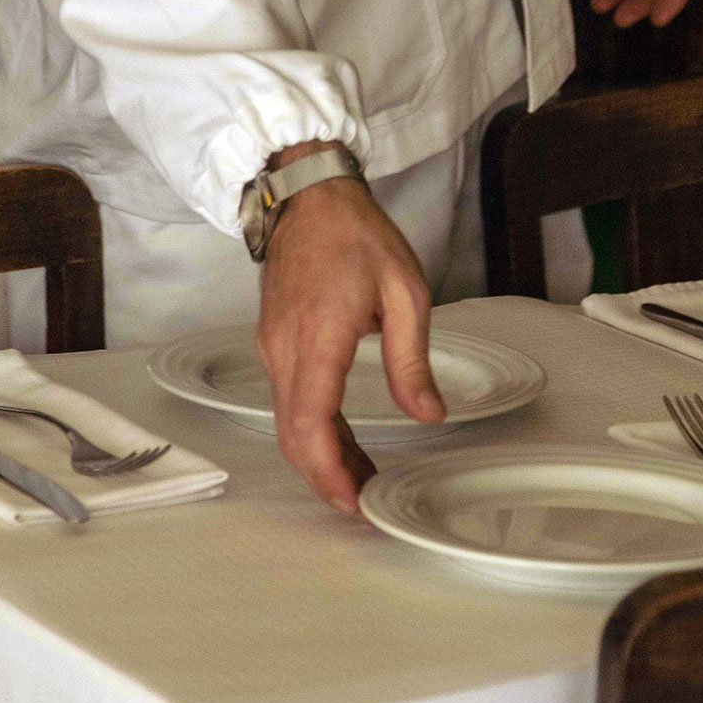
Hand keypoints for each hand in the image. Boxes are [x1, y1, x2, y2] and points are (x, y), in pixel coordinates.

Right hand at [256, 142, 444, 512]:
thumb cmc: (358, 236)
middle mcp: (286, 348)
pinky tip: (342, 443)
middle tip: (362, 504)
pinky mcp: (276, 343)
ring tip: (360, 480)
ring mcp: (274, 347)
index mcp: (320, 336)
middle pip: (292, 434)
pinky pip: (289, 400)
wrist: (309, 198)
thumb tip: (428, 413)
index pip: (311, 420)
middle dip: (324, 476)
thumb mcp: (406, 293)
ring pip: (288, 421)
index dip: (328, 468)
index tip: (352, 497)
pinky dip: (312, 431)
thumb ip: (412, 361)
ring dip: (319, 457)